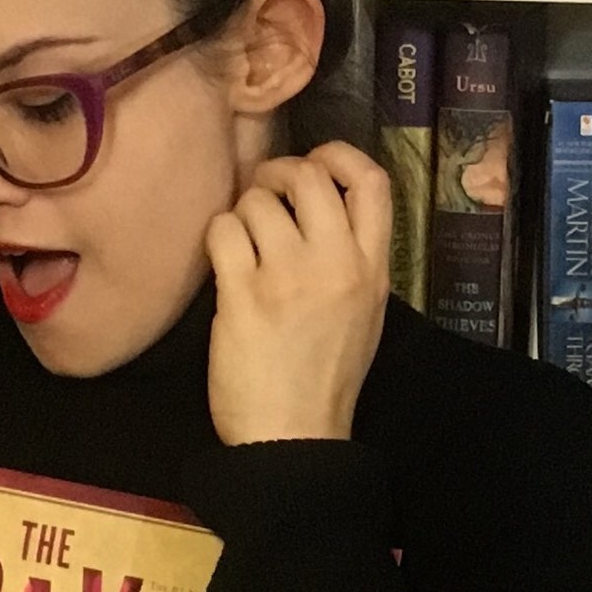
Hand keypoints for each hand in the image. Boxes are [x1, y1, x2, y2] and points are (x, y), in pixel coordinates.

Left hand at [205, 142, 392, 445]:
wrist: (294, 436)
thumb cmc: (327, 376)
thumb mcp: (366, 312)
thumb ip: (354, 258)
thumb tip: (323, 205)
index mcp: (373, 269)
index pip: (373, 182)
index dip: (341, 155)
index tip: (318, 161)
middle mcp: (335, 263)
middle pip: (310, 175)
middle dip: (279, 172)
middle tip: (265, 192)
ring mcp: (288, 277)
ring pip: (257, 200)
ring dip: (243, 210)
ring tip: (243, 241)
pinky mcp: (242, 295)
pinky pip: (223, 230)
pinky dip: (218, 236)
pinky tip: (224, 260)